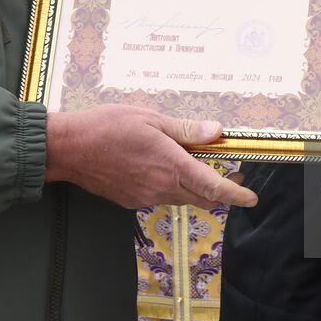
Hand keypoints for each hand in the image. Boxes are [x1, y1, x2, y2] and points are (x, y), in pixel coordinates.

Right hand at [45, 105, 256, 210]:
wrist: (69, 148)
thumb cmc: (106, 127)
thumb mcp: (151, 118)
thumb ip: (186, 130)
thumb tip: (215, 131)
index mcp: (171, 166)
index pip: (213, 188)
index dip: (236, 194)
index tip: (251, 197)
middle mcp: (161, 187)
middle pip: (202, 198)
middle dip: (221, 190)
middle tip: (232, 174)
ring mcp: (146, 197)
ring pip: (182, 198)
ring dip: (196, 188)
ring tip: (197, 165)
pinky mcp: (132, 201)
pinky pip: (162, 197)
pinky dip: (172, 187)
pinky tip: (164, 168)